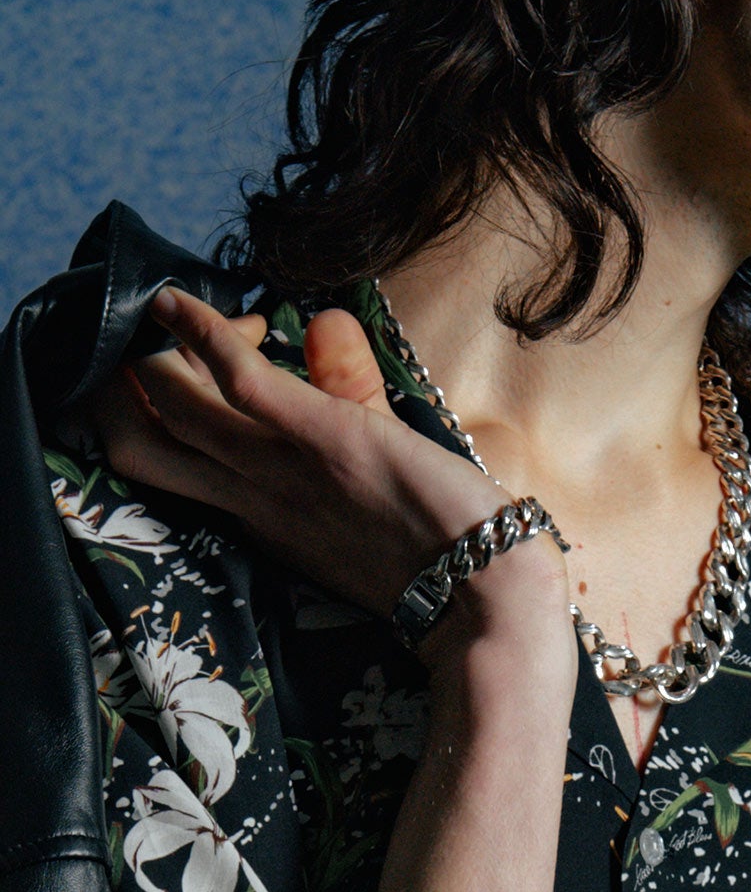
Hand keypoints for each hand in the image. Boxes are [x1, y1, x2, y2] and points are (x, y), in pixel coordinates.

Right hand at [87, 287, 573, 671]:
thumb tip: (323, 319)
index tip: (202, 365)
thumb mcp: (370, 459)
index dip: (151, 405)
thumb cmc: (435, 533)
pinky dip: (198, 336)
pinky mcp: (324, 437)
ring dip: (161, 350)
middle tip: (184, 344)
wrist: (484, 591)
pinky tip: (173, 300)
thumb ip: (347, 389)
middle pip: (137, 438)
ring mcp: (281, 467)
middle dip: (125, 379)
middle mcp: (251, 493)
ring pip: (171, 409)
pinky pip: (241, 383)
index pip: (159, 460)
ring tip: (186, 318)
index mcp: (257, 512)